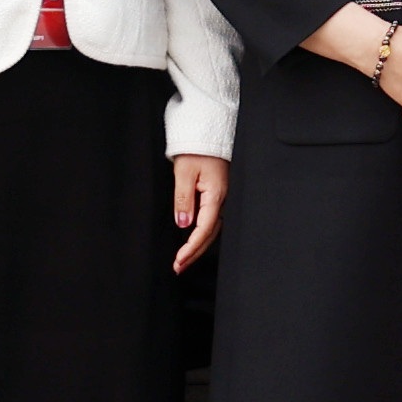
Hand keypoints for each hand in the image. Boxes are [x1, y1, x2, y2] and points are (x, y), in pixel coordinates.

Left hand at [170, 151, 227, 267]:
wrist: (208, 134)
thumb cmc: (197, 150)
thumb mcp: (184, 173)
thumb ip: (183, 200)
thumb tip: (183, 224)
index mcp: (216, 195)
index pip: (204, 229)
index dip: (191, 247)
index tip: (179, 260)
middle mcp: (223, 199)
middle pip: (210, 234)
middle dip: (194, 253)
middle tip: (179, 267)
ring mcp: (222, 198)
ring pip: (212, 230)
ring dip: (198, 246)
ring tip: (184, 260)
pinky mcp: (218, 196)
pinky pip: (212, 220)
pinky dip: (202, 235)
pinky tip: (193, 241)